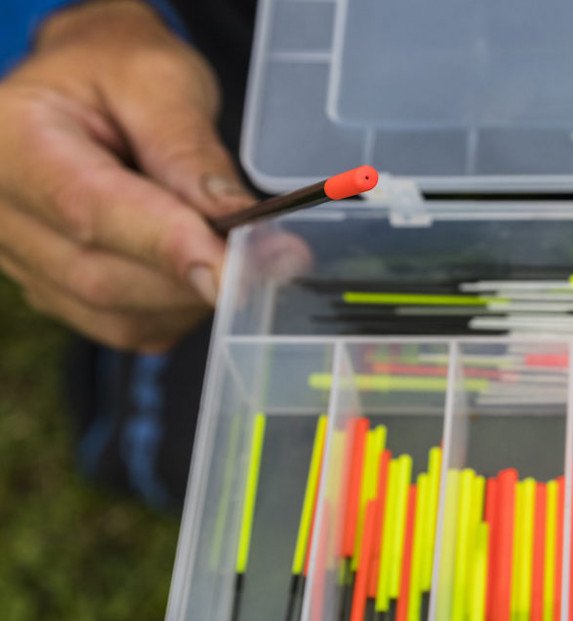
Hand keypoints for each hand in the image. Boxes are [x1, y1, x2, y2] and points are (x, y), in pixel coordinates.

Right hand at [0, 0, 254, 351]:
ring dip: (194, 296)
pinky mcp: (61, 294)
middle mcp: (4, 212)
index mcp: (13, 141)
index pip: (90, 210)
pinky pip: (129, 327)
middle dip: (199, 275)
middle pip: (102, 276)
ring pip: (118, 314)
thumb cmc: (119, 74)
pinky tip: (205, 267)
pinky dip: (180, 309)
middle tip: (278, 260)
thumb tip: (234, 220)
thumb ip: (190, 152)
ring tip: (240, 251)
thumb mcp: (160, 82)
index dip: (166, 246)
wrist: (88, 89)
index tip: (232, 269)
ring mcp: (26, 262)